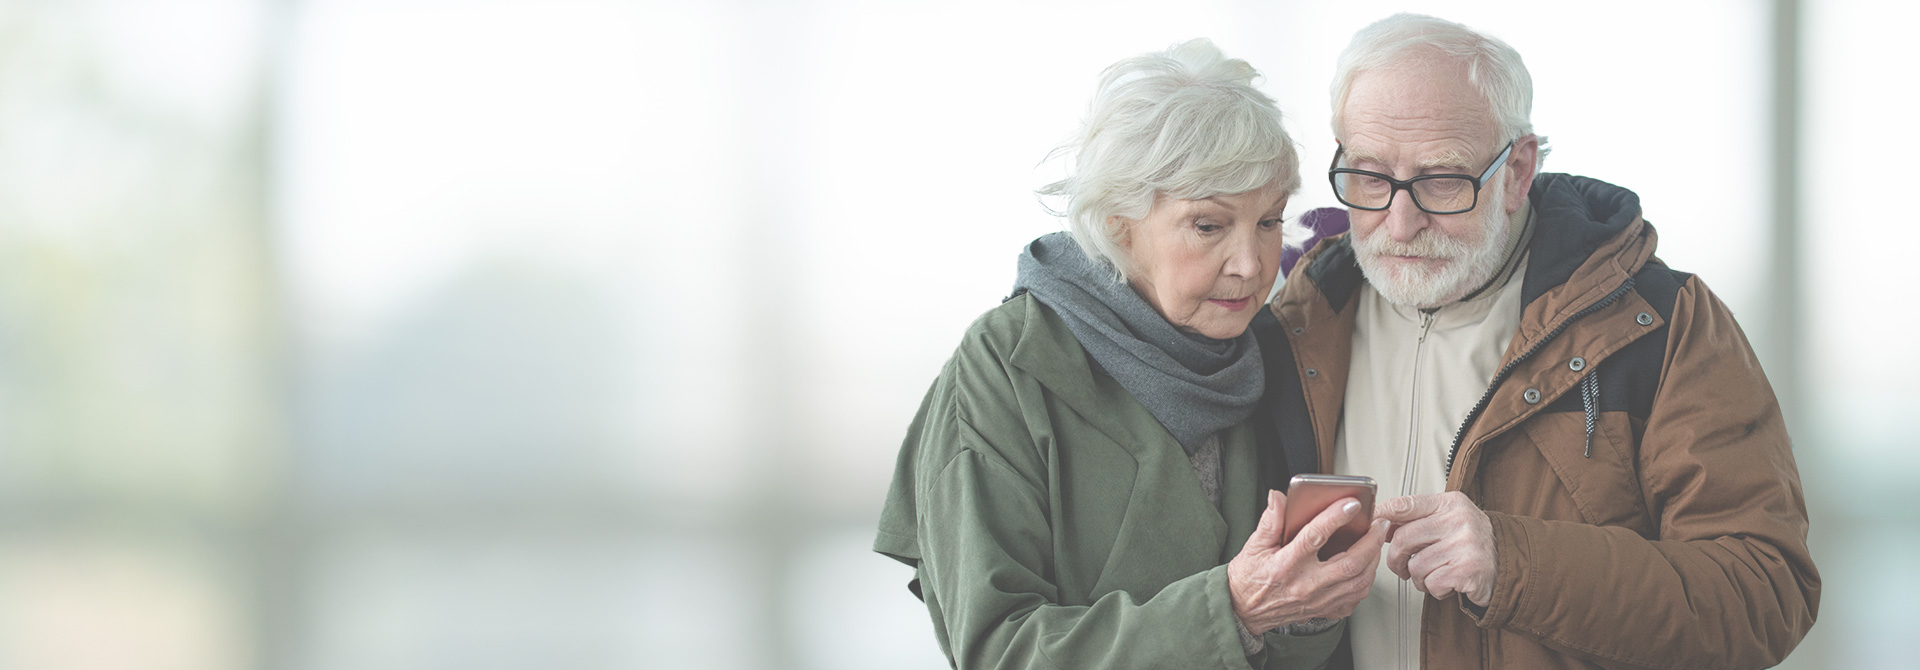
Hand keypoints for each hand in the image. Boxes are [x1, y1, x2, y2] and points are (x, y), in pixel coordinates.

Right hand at [1227, 489, 1388, 633]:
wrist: (1243, 611)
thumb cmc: (1248, 578)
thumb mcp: (1253, 546)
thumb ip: (1269, 521)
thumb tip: (1279, 498)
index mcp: (1285, 565)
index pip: (1314, 537)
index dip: (1335, 518)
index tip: (1351, 503)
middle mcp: (1305, 585)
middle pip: (1349, 564)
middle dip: (1370, 541)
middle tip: (1378, 524)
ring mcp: (1317, 601)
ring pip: (1358, 583)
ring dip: (1373, 561)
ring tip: (1376, 542)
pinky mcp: (1323, 610)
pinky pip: (1354, 599)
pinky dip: (1365, 582)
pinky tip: (1366, 568)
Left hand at [1378, 492, 1496, 606]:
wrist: (1508, 564)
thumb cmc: (1470, 542)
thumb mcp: (1448, 519)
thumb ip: (1417, 518)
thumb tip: (1379, 521)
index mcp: (1450, 503)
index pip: (1406, 504)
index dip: (1382, 514)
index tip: (1369, 522)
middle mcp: (1459, 520)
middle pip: (1403, 539)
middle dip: (1396, 558)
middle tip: (1401, 566)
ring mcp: (1465, 545)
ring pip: (1415, 565)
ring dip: (1418, 577)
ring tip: (1433, 574)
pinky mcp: (1468, 570)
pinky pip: (1431, 583)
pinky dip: (1434, 588)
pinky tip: (1446, 582)